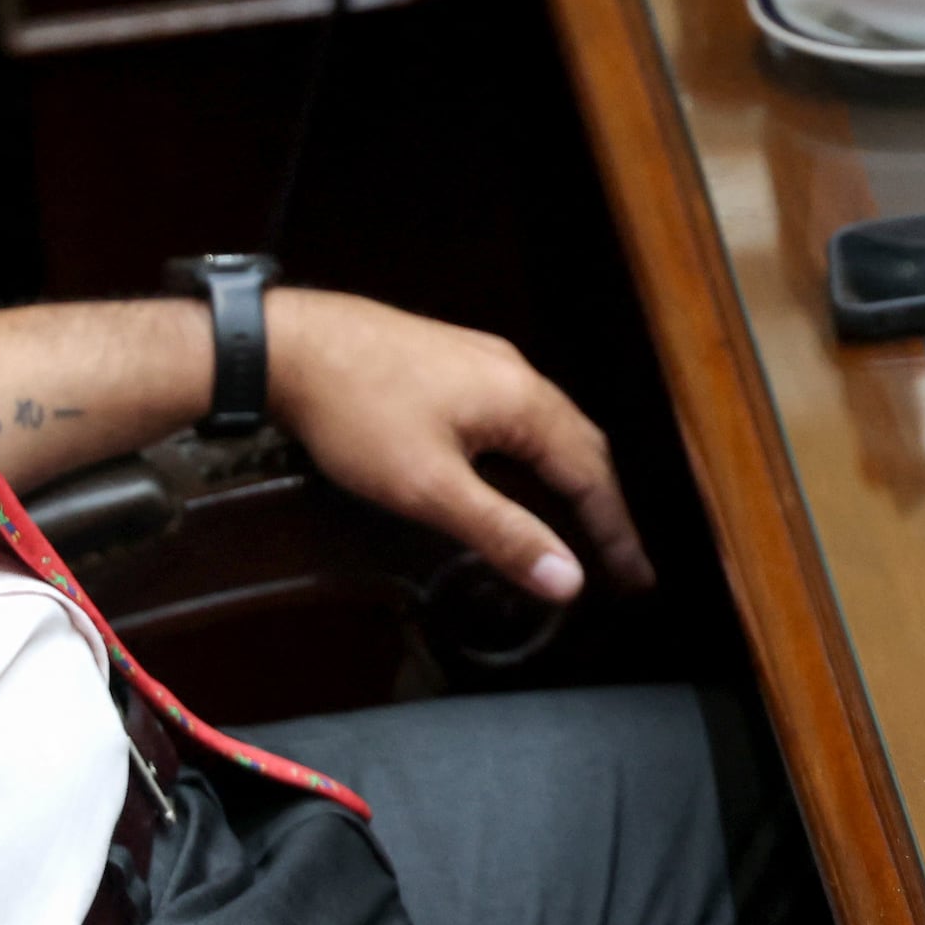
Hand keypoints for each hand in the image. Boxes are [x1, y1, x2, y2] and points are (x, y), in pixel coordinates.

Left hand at [265, 289, 651, 602]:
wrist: (287, 344)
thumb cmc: (356, 413)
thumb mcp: (430, 488)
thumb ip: (503, 533)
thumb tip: (568, 580)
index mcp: (523, 401)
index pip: (592, 476)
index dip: (616, 533)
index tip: (637, 580)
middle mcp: (515, 373)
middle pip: (581, 445)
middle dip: (603, 506)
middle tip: (619, 560)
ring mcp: (483, 361)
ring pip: (548, 426)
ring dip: (571, 477)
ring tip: (582, 524)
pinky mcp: (451, 361)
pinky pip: (517, 413)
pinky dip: (536, 453)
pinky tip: (519, 473)